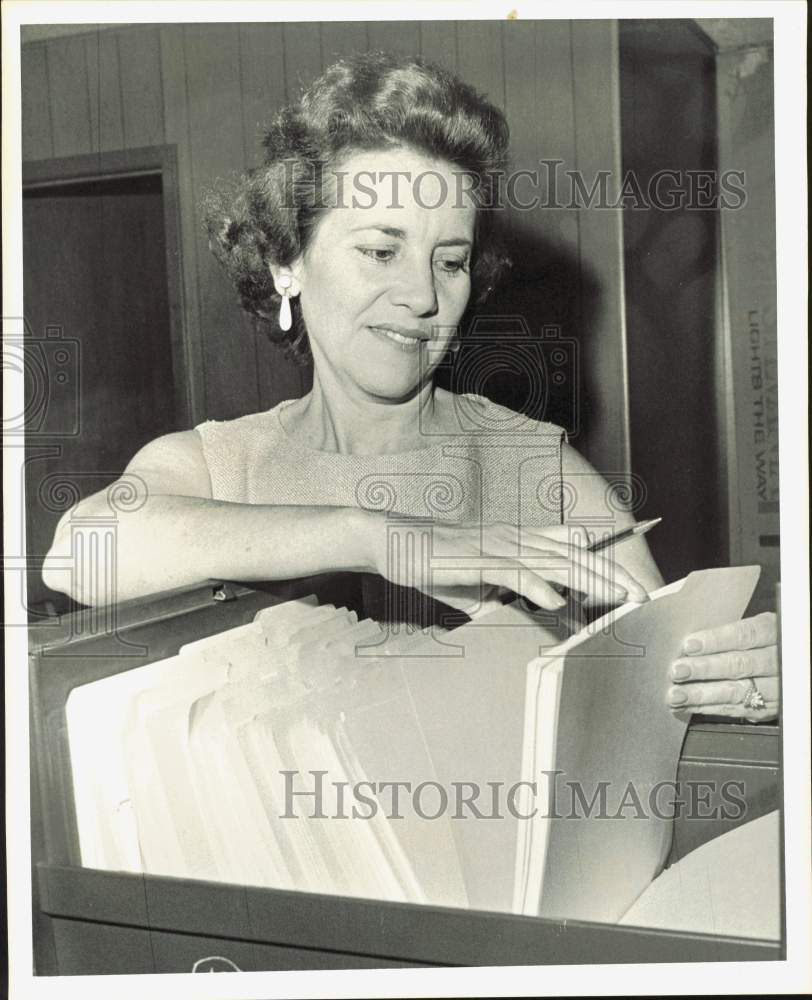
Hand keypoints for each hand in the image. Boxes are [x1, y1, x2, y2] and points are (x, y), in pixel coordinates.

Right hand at [364, 516, 649, 613]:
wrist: (394, 541)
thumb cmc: (434, 561)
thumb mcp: (477, 580)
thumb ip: (503, 592)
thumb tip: (522, 608)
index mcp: (517, 541)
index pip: (570, 549)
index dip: (604, 563)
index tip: (631, 582)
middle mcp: (514, 538)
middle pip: (573, 555)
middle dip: (610, 575)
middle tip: (642, 595)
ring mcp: (496, 546)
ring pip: (553, 561)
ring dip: (588, 580)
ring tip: (618, 598)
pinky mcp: (475, 558)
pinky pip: (512, 572)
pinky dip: (535, 585)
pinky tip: (554, 600)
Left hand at [668, 612, 778, 721]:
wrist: (786, 665)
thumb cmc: (757, 641)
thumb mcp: (751, 627)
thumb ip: (726, 634)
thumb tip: (687, 642)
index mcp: (772, 632)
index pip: (744, 634)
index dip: (715, 640)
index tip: (689, 645)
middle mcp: (778, 660)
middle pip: (739, 664)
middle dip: (704, 669)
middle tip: (677, 671)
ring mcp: (775, 687)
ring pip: (736, 691)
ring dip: (701, 694)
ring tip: (676, 694)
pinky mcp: (768, 709)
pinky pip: (736, 709)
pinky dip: (707, 708)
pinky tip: (686, 705)